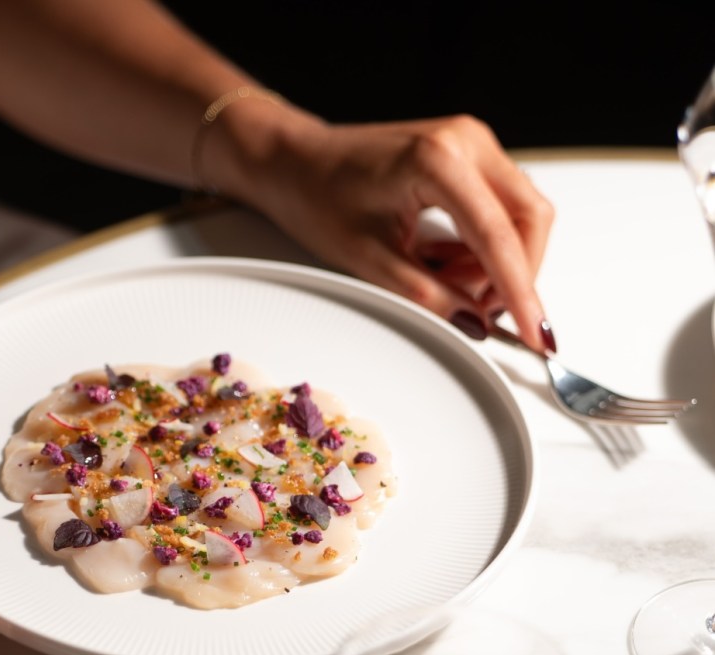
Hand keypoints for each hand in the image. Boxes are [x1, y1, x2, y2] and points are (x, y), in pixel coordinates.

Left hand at [218, 109, 555, 353]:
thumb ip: (428, 295)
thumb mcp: (370, 261)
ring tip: (442, 279)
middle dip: (513, 275)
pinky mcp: (469, 156)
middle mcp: (466, 141)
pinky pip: (501, 208)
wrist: (296, 163)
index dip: (520, 293)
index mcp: (439, 159)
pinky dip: (484, 246)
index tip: (536, 335)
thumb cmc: (319, 197)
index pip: (498, 238)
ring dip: (496, 262)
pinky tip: (443, 261)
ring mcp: (472, 144)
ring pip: (521, 216)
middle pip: (529, 220)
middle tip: (477, 311)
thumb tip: (474, 322)